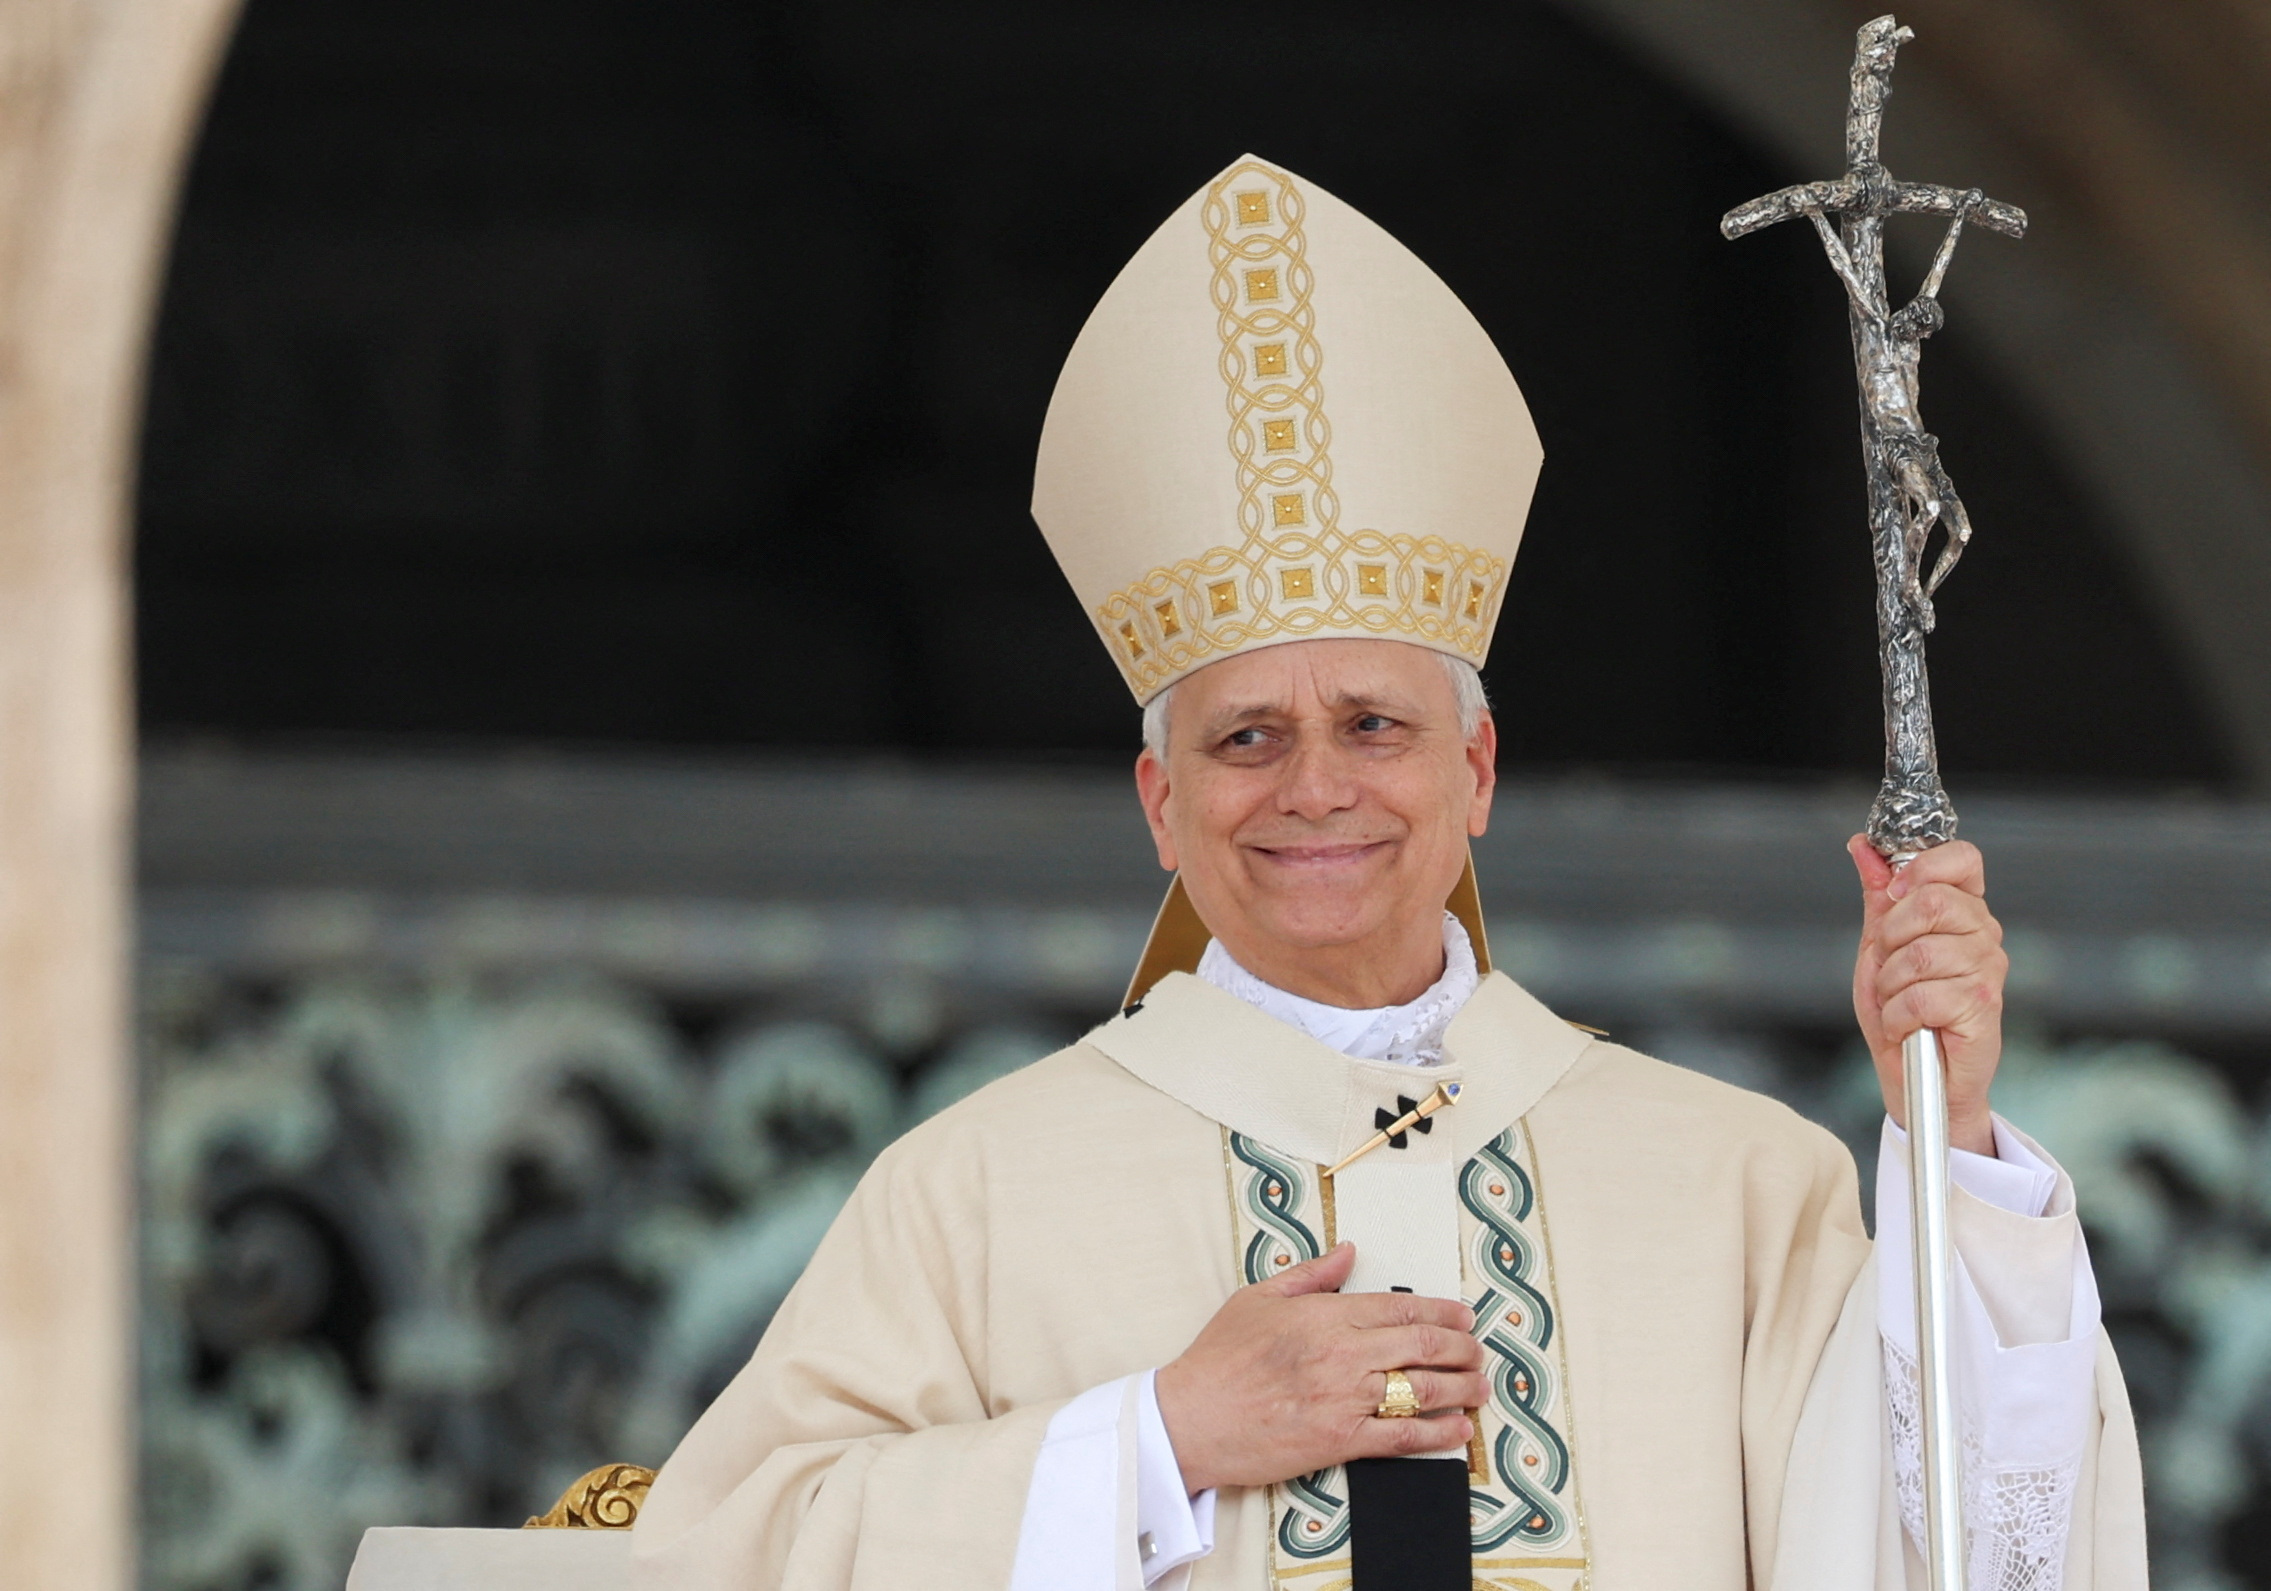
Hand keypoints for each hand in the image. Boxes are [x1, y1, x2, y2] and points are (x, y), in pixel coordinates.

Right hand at [1154, 1242, 1482, 1493]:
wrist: (1190, 1418)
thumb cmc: (1218, 1359)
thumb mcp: (1259, 1298)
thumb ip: (1311, 1274)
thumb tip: (1348, 1251)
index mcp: (1326, 1314)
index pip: (1401, 1306)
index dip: (1441, 1310)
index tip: (1463, 1315)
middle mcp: (1344, 1353)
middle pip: (1422, 1345)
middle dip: (1462, 1347)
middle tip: (1479, 1350)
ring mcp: (1345, 1398)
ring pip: (1421, 1390)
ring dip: (1461, 1388)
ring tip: (1481, 1387)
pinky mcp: (1341, 1439)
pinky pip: (1402, 1436)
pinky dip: (1438, 1433)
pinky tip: (1459, 1430)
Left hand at [1848, 836, 2006, 1155]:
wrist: (1916, 1080)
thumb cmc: (1901, 1014)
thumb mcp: (1878, 949)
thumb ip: (1877, 897)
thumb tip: (1863, 846)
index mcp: (1963, 912)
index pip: (1962, 858)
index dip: (1922, 867)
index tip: (1893, 893)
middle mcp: (1984, 935)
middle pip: (1933, 900)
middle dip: (1890, 937)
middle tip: (1890, 968)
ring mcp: (1988, 970)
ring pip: (1920, 953)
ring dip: (1890, 985)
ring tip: (1899, 1004)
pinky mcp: (1983, 1007)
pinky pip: (1922, 996)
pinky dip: (1898, 1016)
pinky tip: (1907, 1027)